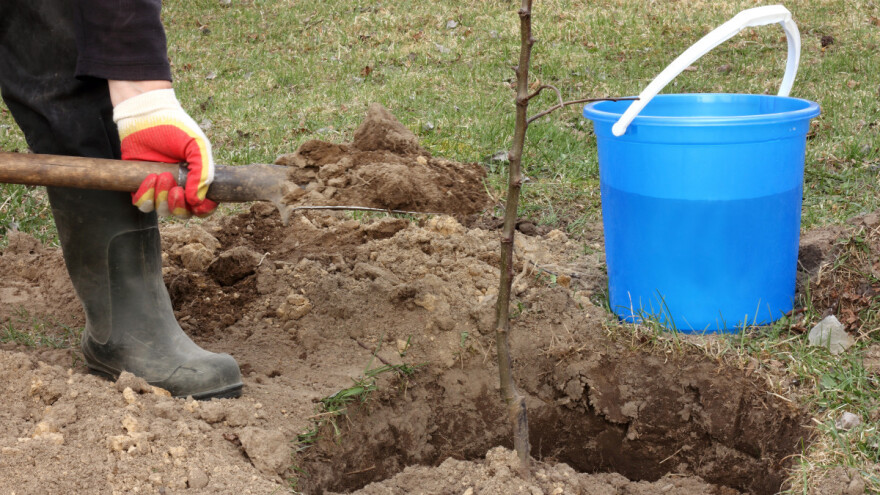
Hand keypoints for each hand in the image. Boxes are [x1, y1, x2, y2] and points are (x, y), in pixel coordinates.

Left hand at [112, 86, 216, 217]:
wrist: (147, 115)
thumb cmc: (176, 128)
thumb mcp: (198, 147)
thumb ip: (203, 173)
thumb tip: (197, 200)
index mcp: (196, 180)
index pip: (203, 206)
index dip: (203, 210)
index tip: (199, 204)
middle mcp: (179, 187)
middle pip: (181, 213)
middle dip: (178, 205)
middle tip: (175, 188)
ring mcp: (158, 187)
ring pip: (162, 210)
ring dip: (162, 198)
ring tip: (161, 176)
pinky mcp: (139, 184)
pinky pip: (142, 204)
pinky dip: (145, 196)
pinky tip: (149, 177)